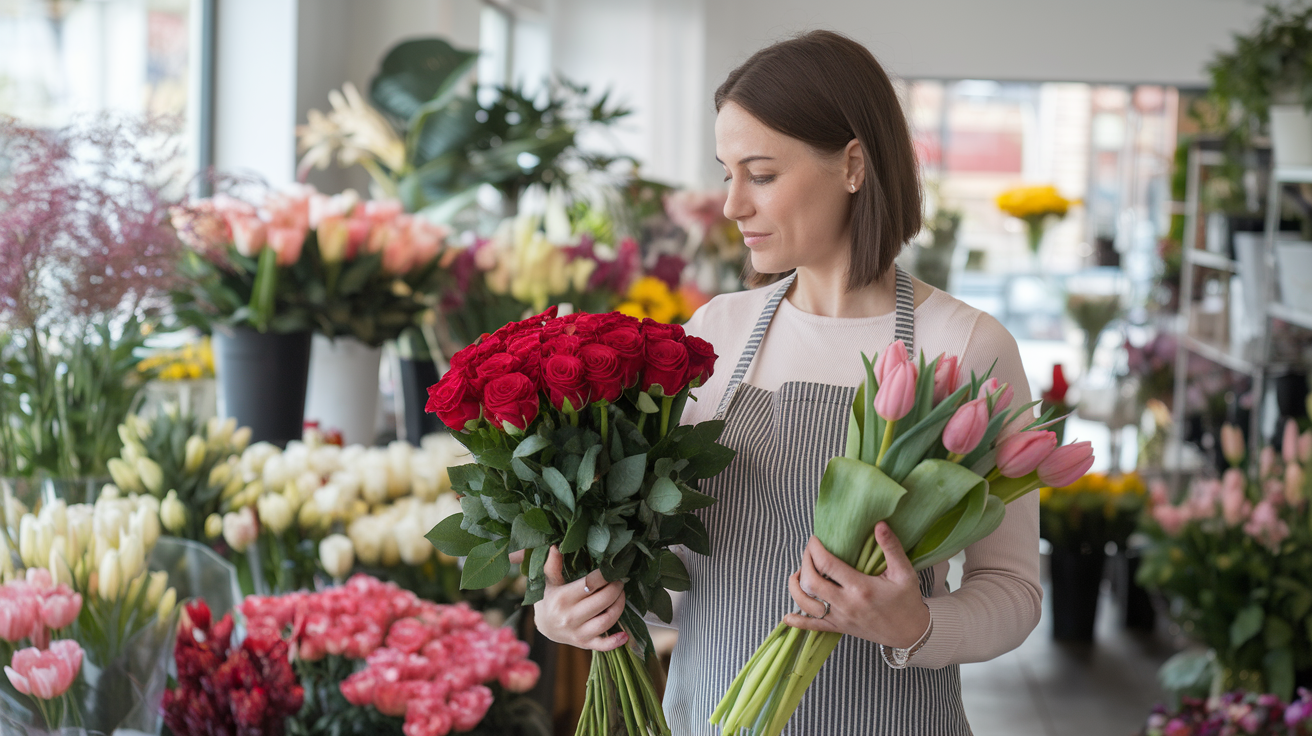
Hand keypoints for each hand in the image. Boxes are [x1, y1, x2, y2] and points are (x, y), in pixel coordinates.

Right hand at [530, 546, 629, 650]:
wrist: (544, 626)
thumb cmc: (549, 599)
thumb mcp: (549, 582)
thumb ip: (553, 565)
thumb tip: (556, 547)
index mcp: (562, 598)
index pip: (590, 584)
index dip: (605, 575)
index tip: (612, 568)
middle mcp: (570, 617)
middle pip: (603, 601)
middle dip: (616, 588)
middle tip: (620, 580)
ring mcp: (578, 633)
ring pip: (607, 620)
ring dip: (619, 606)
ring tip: (621, 595)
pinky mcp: (585, 644)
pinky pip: (603, 645)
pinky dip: (616, 641)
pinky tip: (626, 634)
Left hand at [783, 523, 930, 648]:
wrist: (911, 633)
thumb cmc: (907, 600)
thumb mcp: (904, 572)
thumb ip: (891, 547)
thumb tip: (879, 524)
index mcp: (860, 588)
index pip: (827, 564)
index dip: (815, 548)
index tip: (814, 539)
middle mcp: (846, 604)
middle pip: (811, 582)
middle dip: (804, 563)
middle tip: (808, 551)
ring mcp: (841, 618)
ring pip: (807, 604)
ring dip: (796, 588)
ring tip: (797, 574)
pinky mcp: (840, 628)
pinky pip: (814, 627)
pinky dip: (798, 622)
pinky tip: (787, 616)